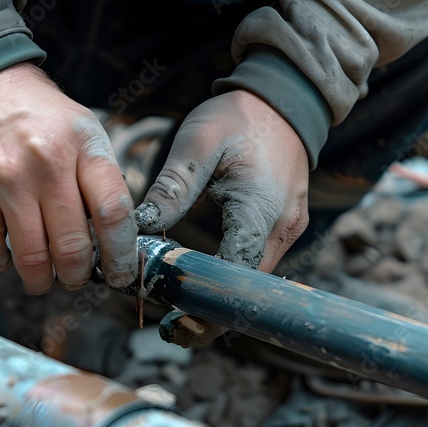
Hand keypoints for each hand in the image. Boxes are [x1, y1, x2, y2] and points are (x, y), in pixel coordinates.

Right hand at [0, 63, 137, 293]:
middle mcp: (46, 163)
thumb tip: (116, 241)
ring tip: (46, 278)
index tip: (119, 271)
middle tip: (77, 278)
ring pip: (32, 258)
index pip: (113, 214)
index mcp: (84, 146)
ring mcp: (5, 179)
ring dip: (42, 280)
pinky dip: (2, 266)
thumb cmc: (41, 118)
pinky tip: (10, 258)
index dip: (121, 254)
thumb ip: (101, 181)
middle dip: (78, 275)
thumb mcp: (84, 132)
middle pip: (73, 246)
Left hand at [135, 90, 308, 344]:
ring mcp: (288, 231)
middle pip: (249, 292)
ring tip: (178, 309)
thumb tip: (138, 226)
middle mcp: (282, 228)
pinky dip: (231, 281)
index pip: (235, 277)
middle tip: (169, 328)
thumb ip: (171, 188)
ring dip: (221, 300)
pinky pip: (258, 267)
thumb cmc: (238, 117)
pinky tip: (202, 283)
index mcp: (260, 209)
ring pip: (255, 284)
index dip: (206, 305)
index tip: (174, 323)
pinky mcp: (284, 229)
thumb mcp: (197, 144)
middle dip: (211, 314)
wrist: (284, 98)